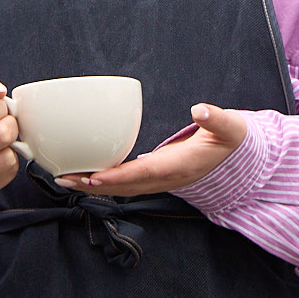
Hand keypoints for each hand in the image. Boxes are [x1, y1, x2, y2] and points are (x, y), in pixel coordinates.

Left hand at [58, 105, 247, 196]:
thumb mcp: (230, 127)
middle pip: (123, 186)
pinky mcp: (154, 176)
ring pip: (121, 188)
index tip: (92, 176)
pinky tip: (85, 172)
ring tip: (64, 178)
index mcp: (179, 167)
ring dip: (92, 185)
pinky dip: (103, 180)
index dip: (117, 177)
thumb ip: (216, 118)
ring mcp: (159, 181)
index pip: (142, 174)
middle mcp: (165, 178)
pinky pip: (125, 182)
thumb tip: (200, 109)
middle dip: (92, 185)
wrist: (236, 158)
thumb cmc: (230, 141)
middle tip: (62, 178)